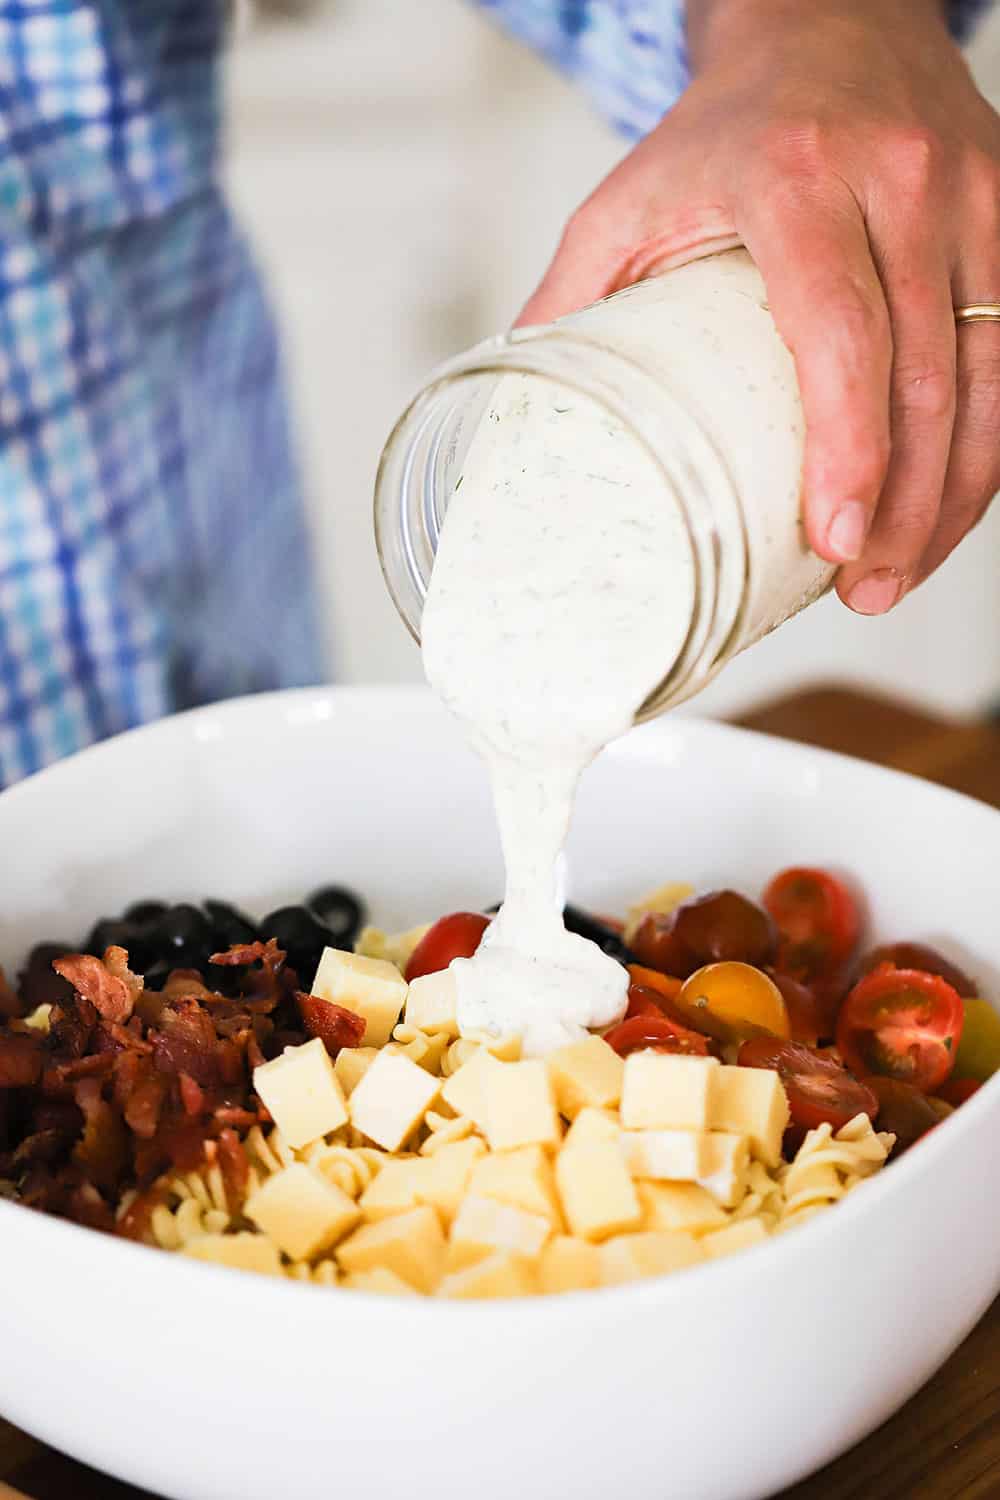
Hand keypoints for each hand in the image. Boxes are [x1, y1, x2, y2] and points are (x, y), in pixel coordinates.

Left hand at [517, 0, 999, 613]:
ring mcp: (972, 199)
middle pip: (926, 371)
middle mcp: (901, 183)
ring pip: (989, 374)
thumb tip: (512, 418)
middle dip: (902, 503)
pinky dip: (987, 445)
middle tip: (861, 587)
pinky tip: (946, 508)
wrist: (828, 20)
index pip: (840, 329)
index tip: (832, 535)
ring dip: (952, 493)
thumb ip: (572, 300)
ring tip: (894, 575)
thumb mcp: (627, 198)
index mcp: (797, 180)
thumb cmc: (726, 127)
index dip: (846, 443)